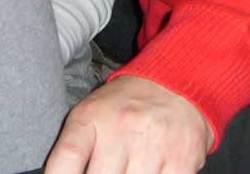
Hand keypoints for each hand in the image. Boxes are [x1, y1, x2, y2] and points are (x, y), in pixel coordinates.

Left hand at [44, 76, 213, 173]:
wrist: (174, 84)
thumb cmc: (124, 106)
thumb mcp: (91, 114)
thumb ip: (74, 149)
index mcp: (92, 118)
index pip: (67, 158)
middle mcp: (122, 129)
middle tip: (106, 170)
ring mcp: (153, 145)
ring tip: (128, 167)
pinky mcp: (181, 160)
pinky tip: (151, 169)